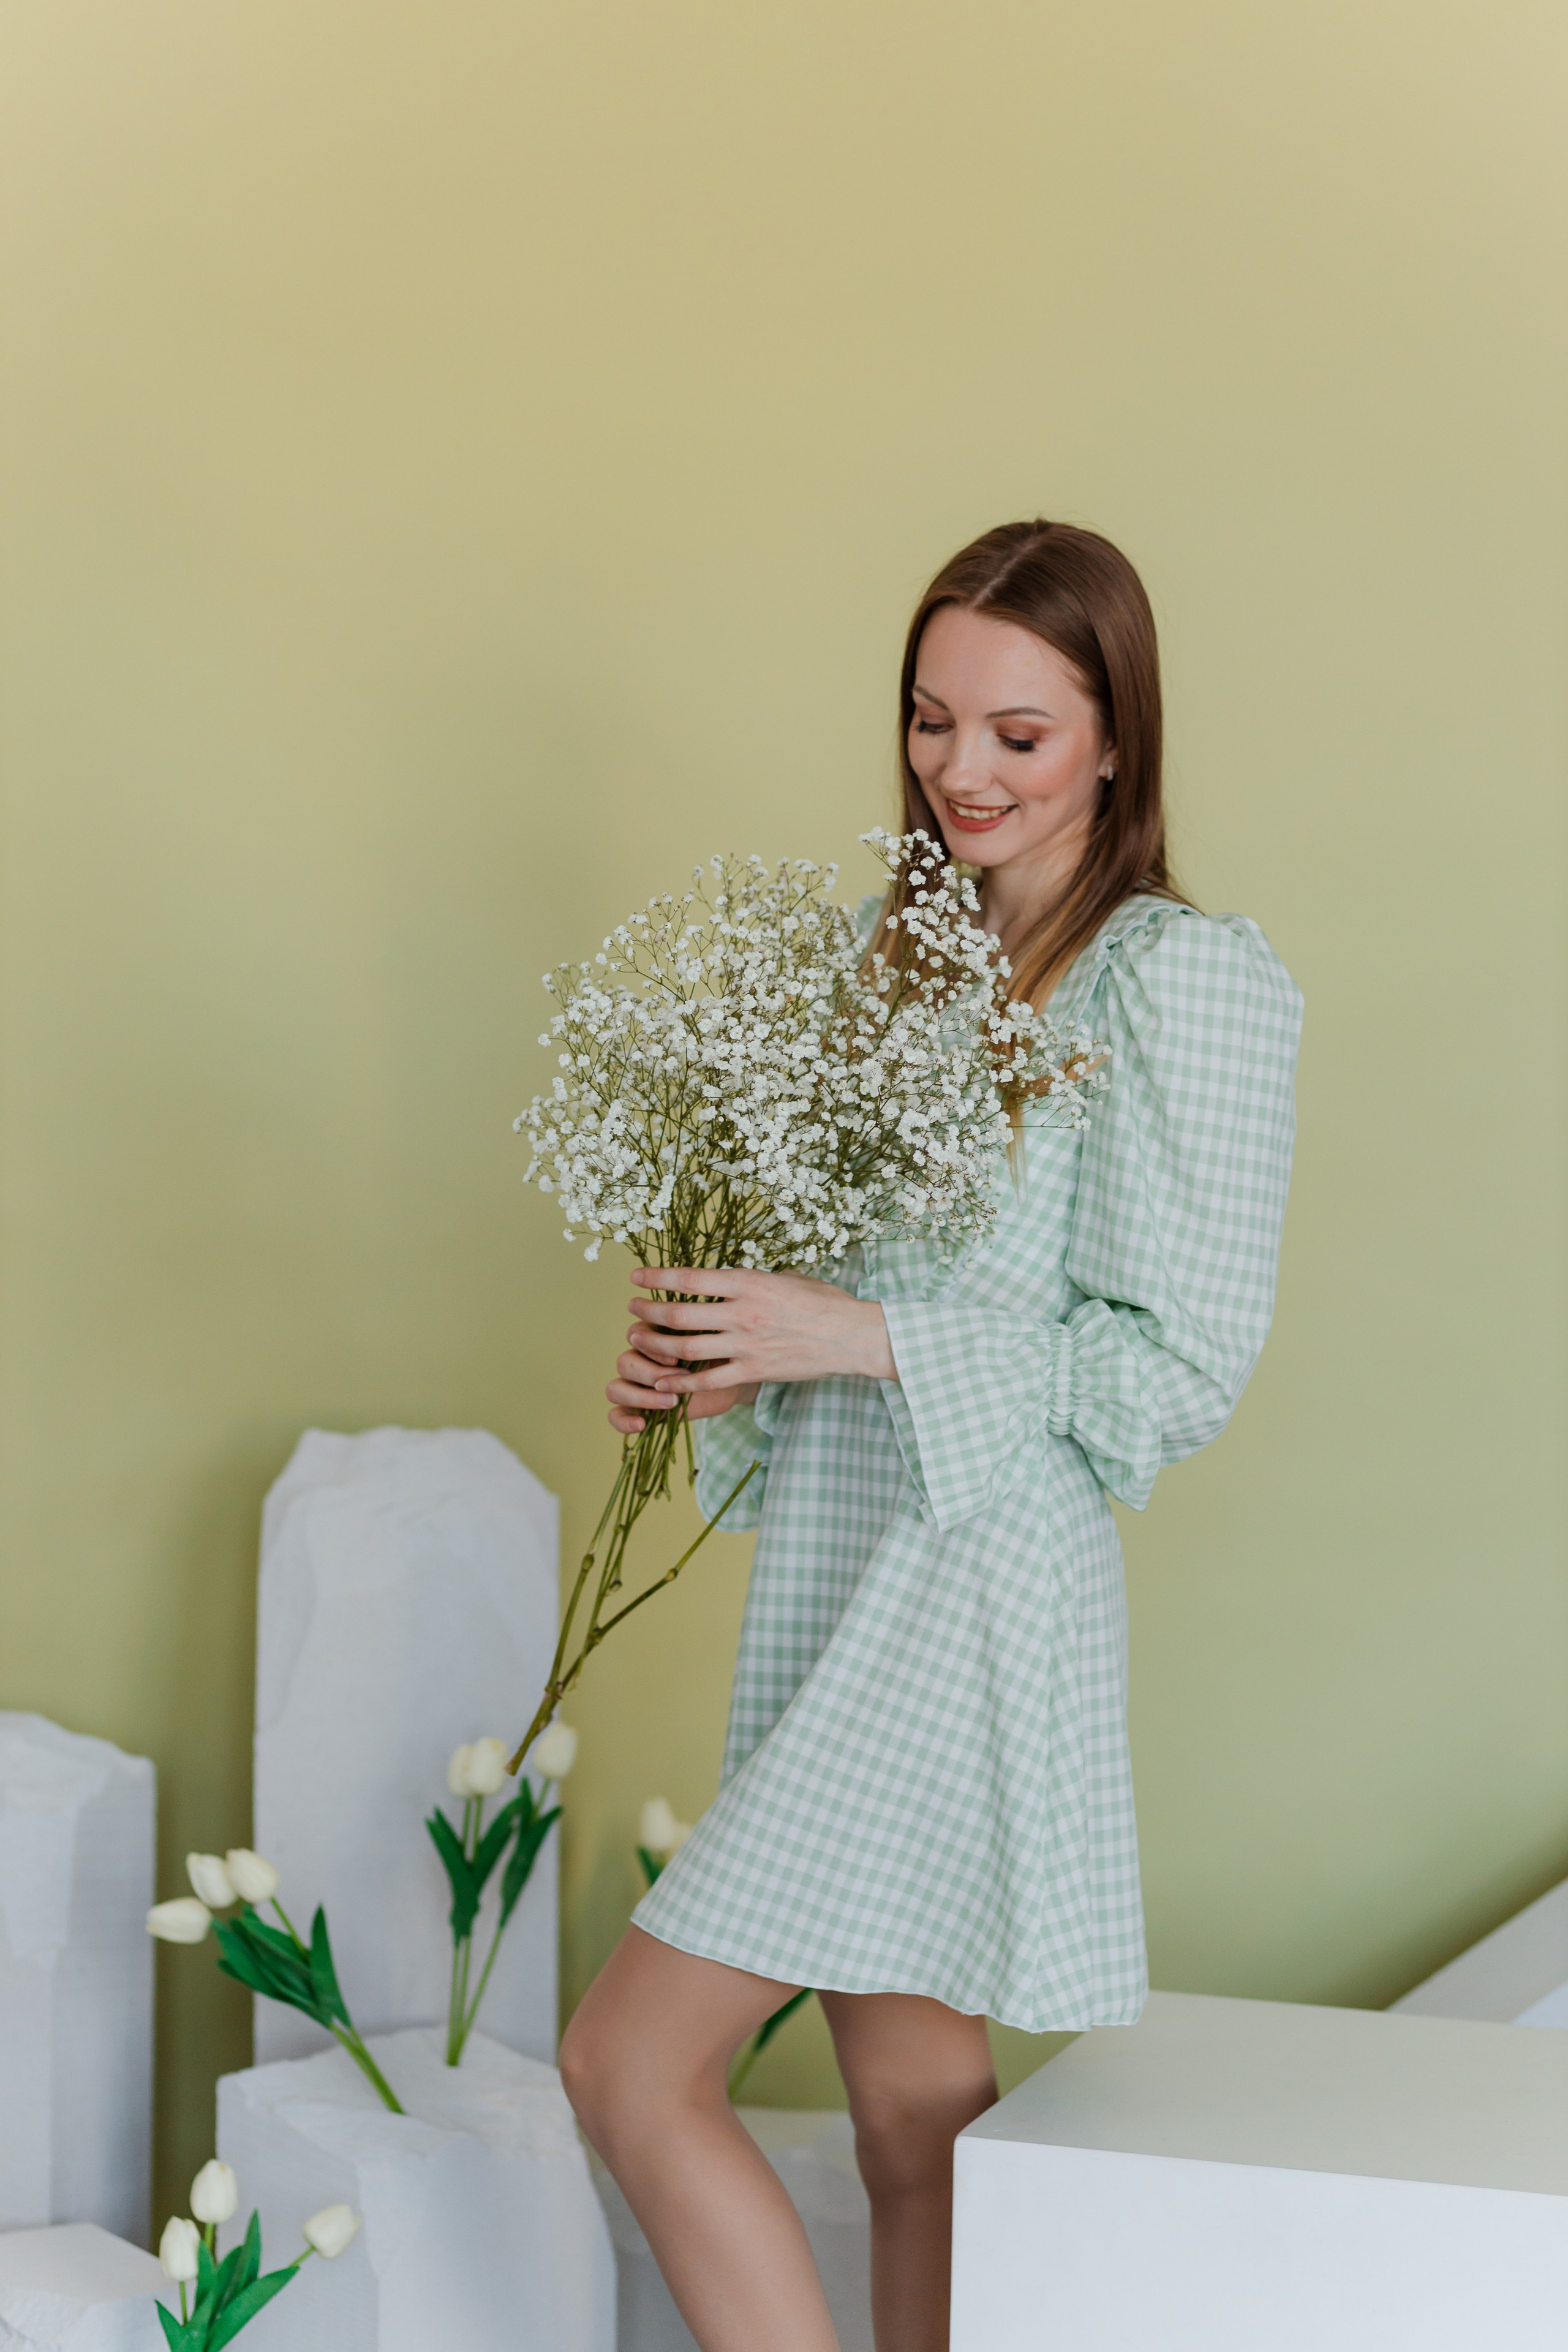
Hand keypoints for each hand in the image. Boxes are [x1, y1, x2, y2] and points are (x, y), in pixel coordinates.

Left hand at [605, 1267, 895, 1434]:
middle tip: (632, 1308)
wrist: (852, 1337)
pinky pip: (708, 1379)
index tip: (637, 1277)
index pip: (692, 1278)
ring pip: (686, 1347)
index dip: (658, 1277)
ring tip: (639, 1339)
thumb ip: (754, 1279)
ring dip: (656, 1344)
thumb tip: (731, 1280)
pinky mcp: (753, 1371)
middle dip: (648, 1311)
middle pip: (679, 1314)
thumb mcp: (787, 1277)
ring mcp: (746, 1345)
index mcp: (749, 1283)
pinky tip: (662, 1382)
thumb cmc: (824, 1303)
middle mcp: (742, 1313)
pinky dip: (680, 1382)